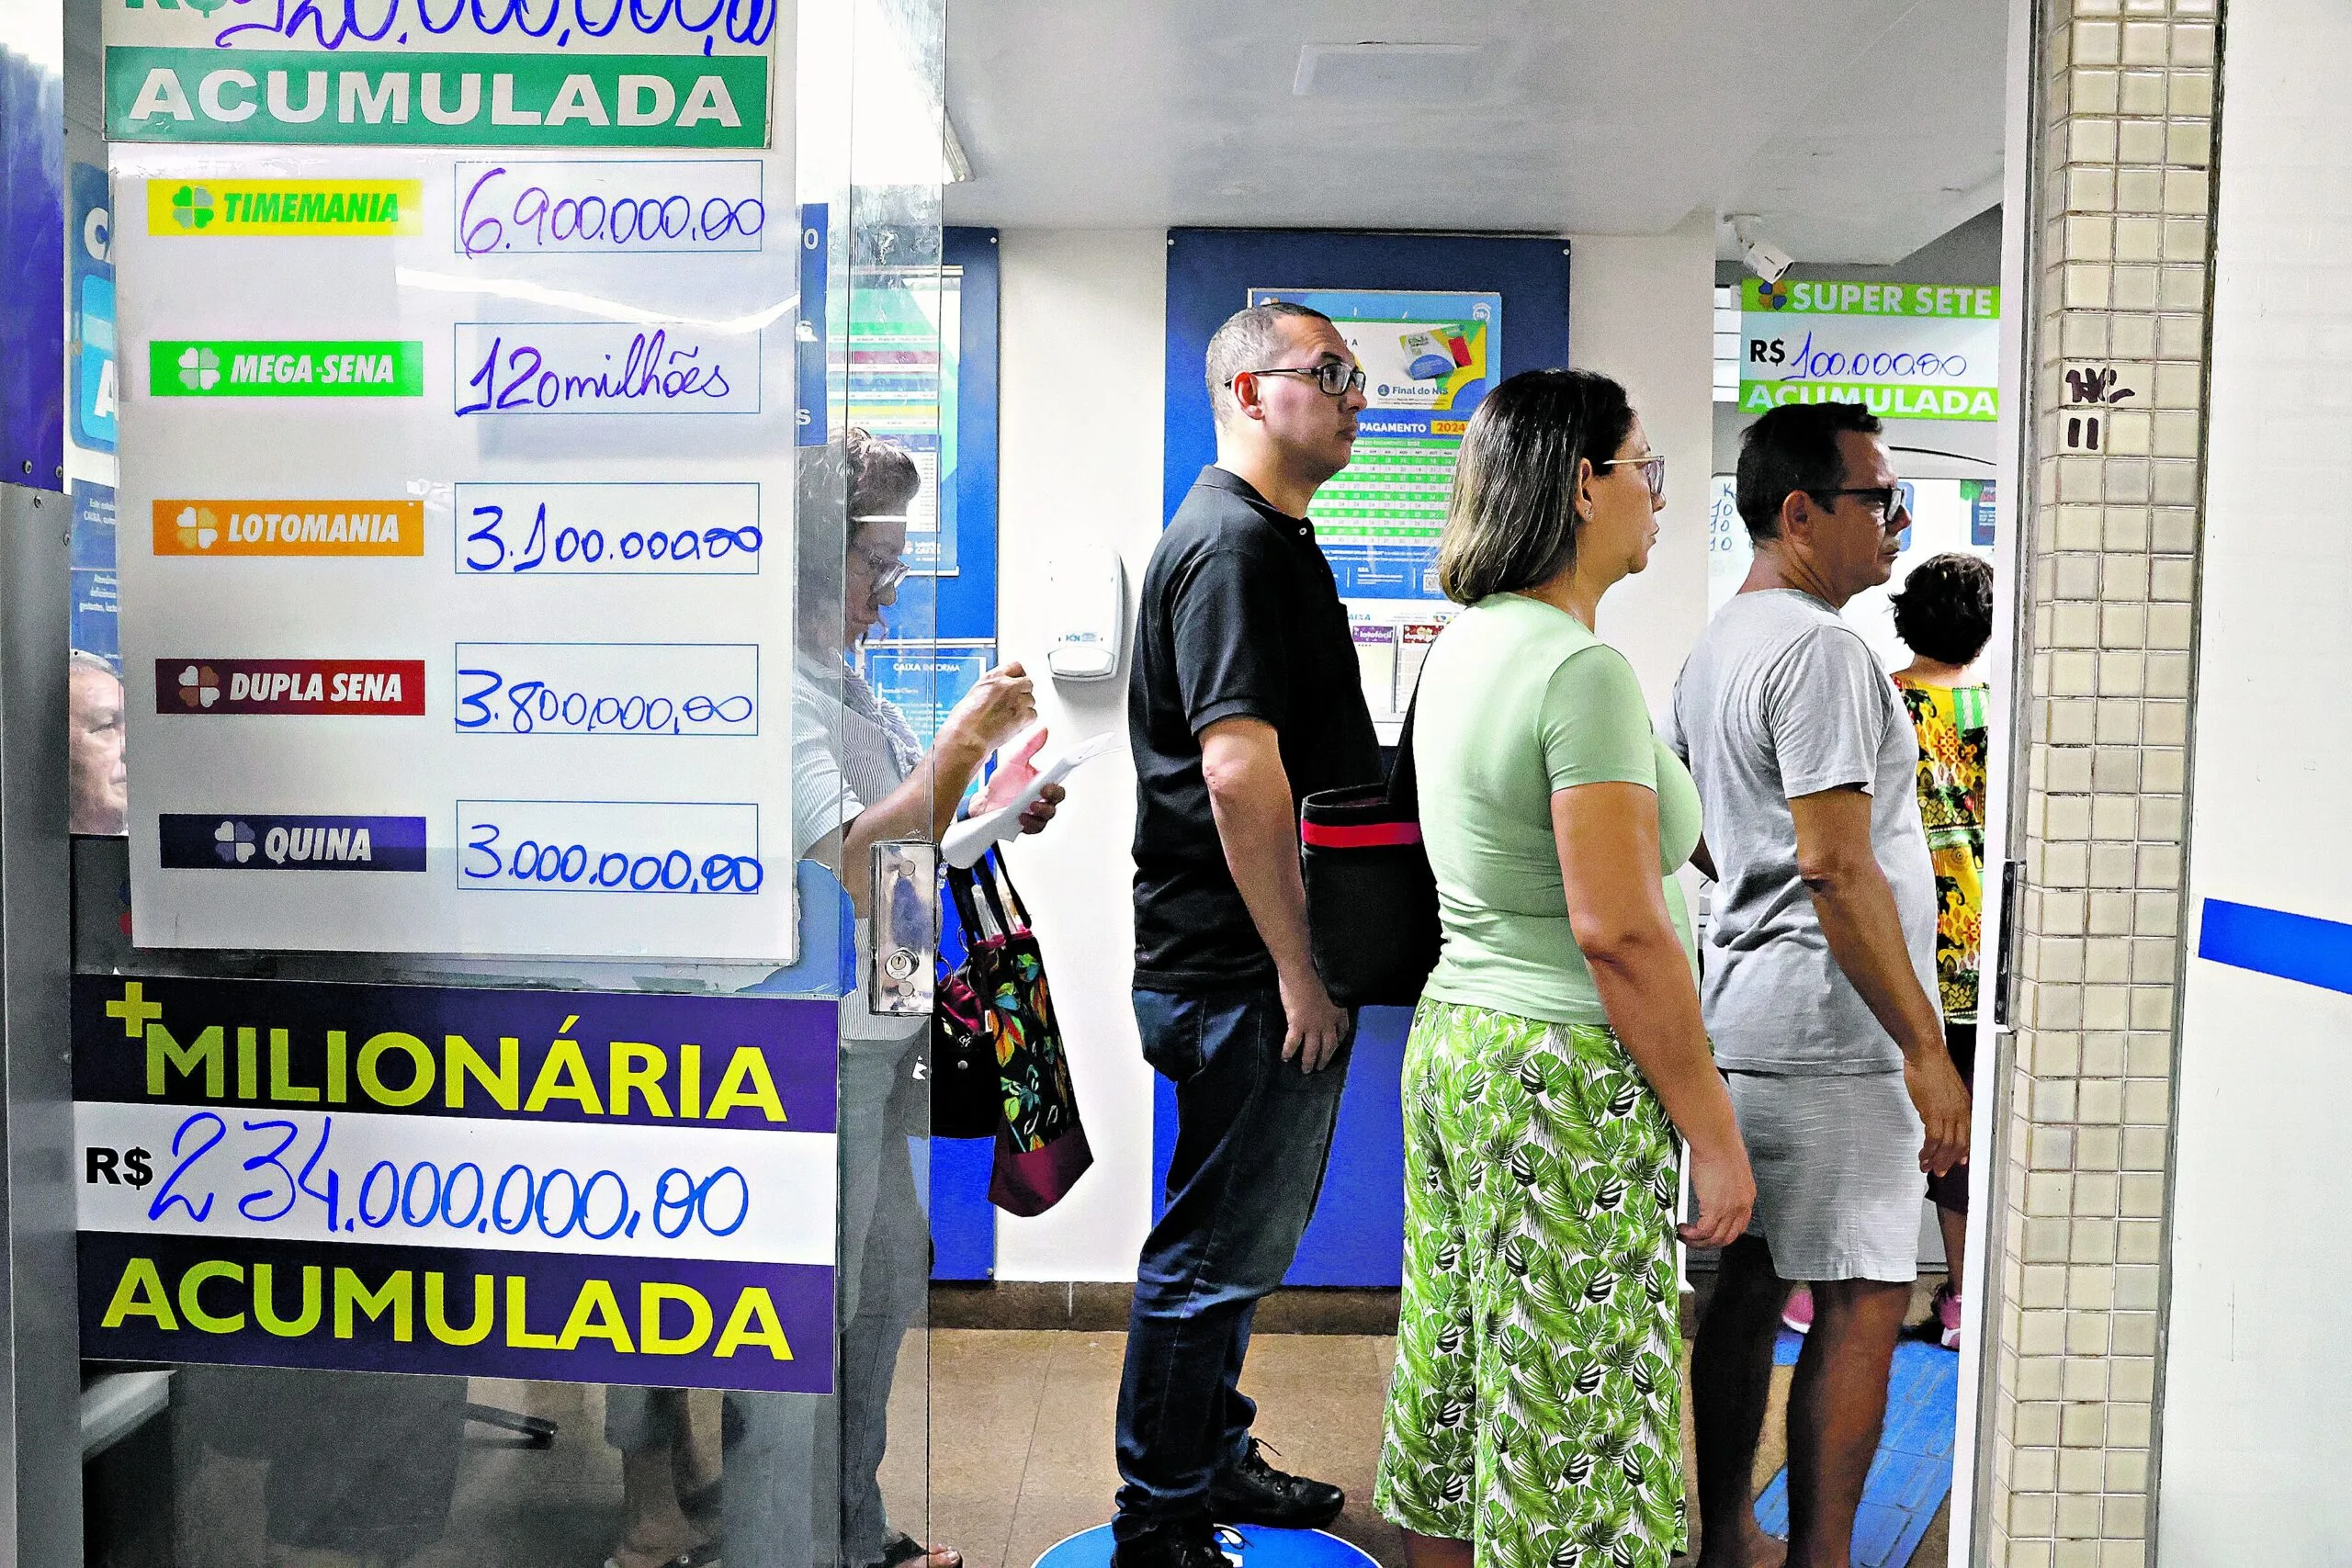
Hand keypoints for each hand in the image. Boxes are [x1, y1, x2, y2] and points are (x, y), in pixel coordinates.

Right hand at [942, 663, 1036, 759]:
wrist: (967, 735)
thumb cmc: (964, 720)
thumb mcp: (974, 693)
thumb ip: (991, 689)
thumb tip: (997, 695)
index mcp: (993, 677)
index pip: (1016, 667)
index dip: (1018, 676)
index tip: (1017, 682)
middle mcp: (1007, 685)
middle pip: (1027, 683)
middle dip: (1023, 693)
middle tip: (1014, 704)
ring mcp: (1017, 699)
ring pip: (1031, 700)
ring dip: (1024, 708)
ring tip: (1009, 717)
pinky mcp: (1022, 715)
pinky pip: (1032, 715)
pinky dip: (1026, 721)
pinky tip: (1013, 725)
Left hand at [970, 728, 1066, 835]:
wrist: (984, 803)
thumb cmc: (1002, 784)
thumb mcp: (1014, 761)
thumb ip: (1030, 746)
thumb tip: (1043, 731)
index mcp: (1042, 780)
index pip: (1060, 776)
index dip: (1069, 769)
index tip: (1070, 763)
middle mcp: (1041, 796)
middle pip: (1058, 797)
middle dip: (1053, 794)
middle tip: (1044, 790)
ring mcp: (1036, 811)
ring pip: (1049, 814)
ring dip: (1042, 811)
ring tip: (1030, 805)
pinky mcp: (1028, 823)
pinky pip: (1035, 827)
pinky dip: (1030, 823)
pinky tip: (1021, 817)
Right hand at [1277, 966, 1349, 1072]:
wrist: (1302, 972)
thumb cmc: (1317, 973)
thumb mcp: (1331, 988)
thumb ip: (1330, 999)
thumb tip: (1325, 1002)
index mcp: (1338, 1011)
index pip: (1342, 1030)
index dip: (1339, 1040)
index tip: (1336, 1045)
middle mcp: (1328, 1022)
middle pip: (1329, 1046)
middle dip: (1325, 1058)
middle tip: (1320, 1067)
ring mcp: (1313, 1026)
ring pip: (1312, 1049)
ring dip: (1309, 1061)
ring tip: (1306, 1070)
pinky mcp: (1298, 1025)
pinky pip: (1293, 1043)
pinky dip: (1289, 1051)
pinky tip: (1285, 1058)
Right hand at [1677, 1140, 1755, 1248]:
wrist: (1716, 1140)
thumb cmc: (1720, 1145)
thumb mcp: (1728, 1168)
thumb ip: (1724, 1181)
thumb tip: (1712, 1183)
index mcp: (1747, 1195)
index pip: (1740, 1225)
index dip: (1724, 1233)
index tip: (1711, 1233)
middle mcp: (1741, 1205)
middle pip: (1728, 1237)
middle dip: (1710, 1243)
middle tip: (1695, 1240)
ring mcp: (1730, 1209)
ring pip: (1715, 1239)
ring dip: (1698, 1242)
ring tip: (1685, 1236)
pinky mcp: (1715, 1208)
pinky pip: (1703, 1232)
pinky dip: (1692, 1235)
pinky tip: (1683, 1229)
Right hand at [1905, 1047, 1971, 1177]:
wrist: (1926, 1053)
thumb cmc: (1932, 1065)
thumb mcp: (1945, 1087)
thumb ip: (1946, 1103)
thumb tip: (1938, 1114)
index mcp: (1965, 1106)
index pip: (1968, 1134)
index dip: (1963, 1151)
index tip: (1958, 1161)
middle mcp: (1960, 1111)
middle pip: (1959, 1144)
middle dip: (1949, 1161)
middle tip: (1940, 1171)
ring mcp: (1948, 1112)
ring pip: (1947, 1144)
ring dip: (1937, 1159)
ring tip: (1927, 1166)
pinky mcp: (1934, 1112)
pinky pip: (1934, 1138)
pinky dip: (1928, 1150)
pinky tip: (1923, 1154)